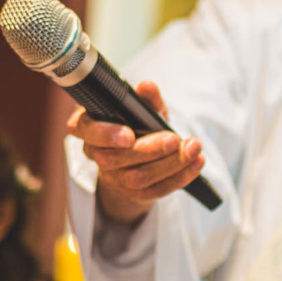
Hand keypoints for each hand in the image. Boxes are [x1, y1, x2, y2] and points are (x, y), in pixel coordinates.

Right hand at [68, 81, 205, 225]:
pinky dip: (180, 176)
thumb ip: (145, 98)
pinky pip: (156, 190)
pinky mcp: (133, 194)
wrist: (140, 157)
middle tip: (173, 139)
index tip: (129, 135)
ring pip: (136, 177)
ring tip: (193, 147)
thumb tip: (147, 87)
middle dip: (147, 150)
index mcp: (89, 126)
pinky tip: (196, 163)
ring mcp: (113, 178)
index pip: (85, 130)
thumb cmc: (137, 123)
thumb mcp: (142, 107)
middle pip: (113, 158)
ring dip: (169, 163)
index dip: (105, 134)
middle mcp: (96, 154)